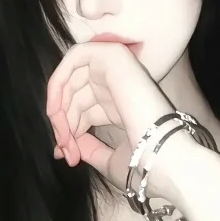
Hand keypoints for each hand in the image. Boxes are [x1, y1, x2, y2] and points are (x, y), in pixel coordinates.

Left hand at [45, 42, 191, 197]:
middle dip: (62, 122)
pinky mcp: (114, 56)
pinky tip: (57, 108)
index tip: (66, 155)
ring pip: (71, 77)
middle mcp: (118, 86)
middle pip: (74, 94)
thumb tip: (64, 146)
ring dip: (58, 107)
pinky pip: (75, 56)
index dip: (68, 129)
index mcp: (120, 106)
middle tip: (64, 149)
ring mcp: (117, 69)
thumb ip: (87, 148)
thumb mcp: (108, 160)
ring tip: (64, 137)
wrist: (162, 157)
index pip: (83, 109)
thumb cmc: (142, 165)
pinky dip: (58, 80)